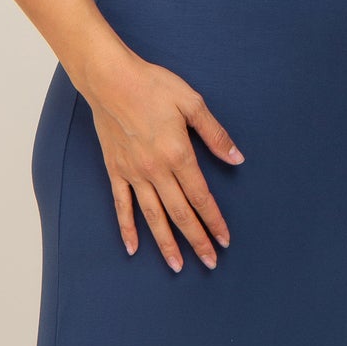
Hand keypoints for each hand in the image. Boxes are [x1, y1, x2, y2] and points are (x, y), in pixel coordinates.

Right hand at [85, 54, 243, 272]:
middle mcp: (156, 170)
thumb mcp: (192, 103)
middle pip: (180, 214)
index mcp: (178, 155)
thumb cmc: (152, 85)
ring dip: (166, 243)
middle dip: (197, 240)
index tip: (224, 241)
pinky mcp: (115, 170)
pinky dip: (127, 228)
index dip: (214, 221)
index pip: (201, 198)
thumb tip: (236, 158)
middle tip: (209, 263)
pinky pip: (122, 206)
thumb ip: (215, 134)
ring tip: (177, 266)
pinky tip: (133, 248)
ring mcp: (133, 173)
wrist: (110, 79)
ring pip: (153, 217)